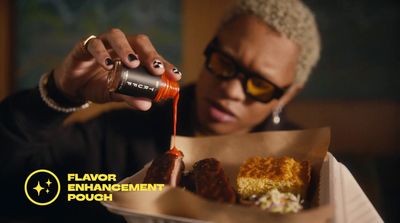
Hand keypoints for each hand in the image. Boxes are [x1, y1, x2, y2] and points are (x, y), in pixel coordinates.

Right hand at [53, 28, 181, 110]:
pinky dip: (102, 53)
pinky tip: (108, 65)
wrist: (74, 88)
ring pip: (117, 36)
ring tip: (132, 63)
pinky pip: (94, 44)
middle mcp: (121, 46)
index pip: (152, 57)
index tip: (175, 76)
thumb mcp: (116, 94)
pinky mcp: (84, 45)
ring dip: (126, 49)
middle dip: (150, 53)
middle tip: (156, 68)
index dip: (165, 64)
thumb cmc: (100, 86)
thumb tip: (147, 105)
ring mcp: (103, 43)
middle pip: (139, 41)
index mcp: (133, 57)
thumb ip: (130, 97)